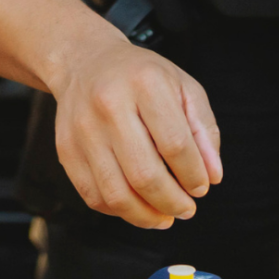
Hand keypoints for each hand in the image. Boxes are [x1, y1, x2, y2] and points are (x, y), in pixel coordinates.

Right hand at [42, 32, 221, 230]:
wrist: (85, 62)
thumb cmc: (142, 78)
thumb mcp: (183, 87)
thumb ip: (204, 130)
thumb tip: (212, 176)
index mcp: (145, 83)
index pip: (175, 144)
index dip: (193, 175)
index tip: (201, 187)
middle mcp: (108, 105)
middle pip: (144, 174)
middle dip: (172, 202)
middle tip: (186, 209)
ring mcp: (82, 130)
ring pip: (116, 193)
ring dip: (146, 216)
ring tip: (164, 217)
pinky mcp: (66, 150)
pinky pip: (93, 196)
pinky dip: (119, 211)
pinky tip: (137, 207)